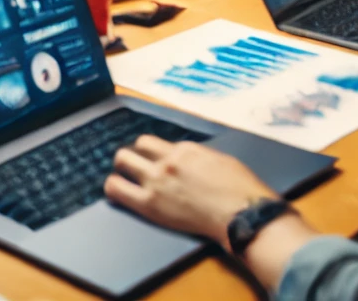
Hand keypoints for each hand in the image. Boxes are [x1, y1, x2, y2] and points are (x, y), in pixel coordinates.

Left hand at [104, 136, 276, 245]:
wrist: (243, 215)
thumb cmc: (241, 191)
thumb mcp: (221, 161)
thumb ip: (197, 157)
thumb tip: (187, 160)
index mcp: (185, 149)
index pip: (153, 143)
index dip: (150, 153)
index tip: (150, 161)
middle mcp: (166, 160)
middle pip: (133, 148)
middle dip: (132, 157)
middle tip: (133, 169)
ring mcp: (156, 180)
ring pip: (122, 161)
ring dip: (121, 169)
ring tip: (123, 179)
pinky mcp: (149, 203)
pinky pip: (117, 189)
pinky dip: (113, 188)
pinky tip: (116, 192)